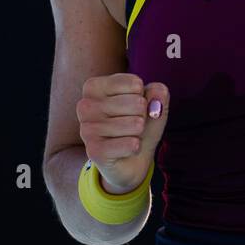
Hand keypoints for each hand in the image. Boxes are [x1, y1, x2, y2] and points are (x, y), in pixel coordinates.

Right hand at [77, 73, 168, 192]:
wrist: (131, 160)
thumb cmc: (137, 125)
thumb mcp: (153, 104)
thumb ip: (159, 93)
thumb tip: (157, 95)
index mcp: (94, 87)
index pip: (135, 83)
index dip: (144, 97)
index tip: (132, 107)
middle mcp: (85, 105)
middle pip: (138, 102)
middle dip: (143, 116)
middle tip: (131, 125)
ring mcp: (87, 128)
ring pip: (135, 124)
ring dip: (139, 133)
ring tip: (128, 136)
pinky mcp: (94, 150)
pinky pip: (130, 144)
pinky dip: (136, 147)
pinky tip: (127, 149)